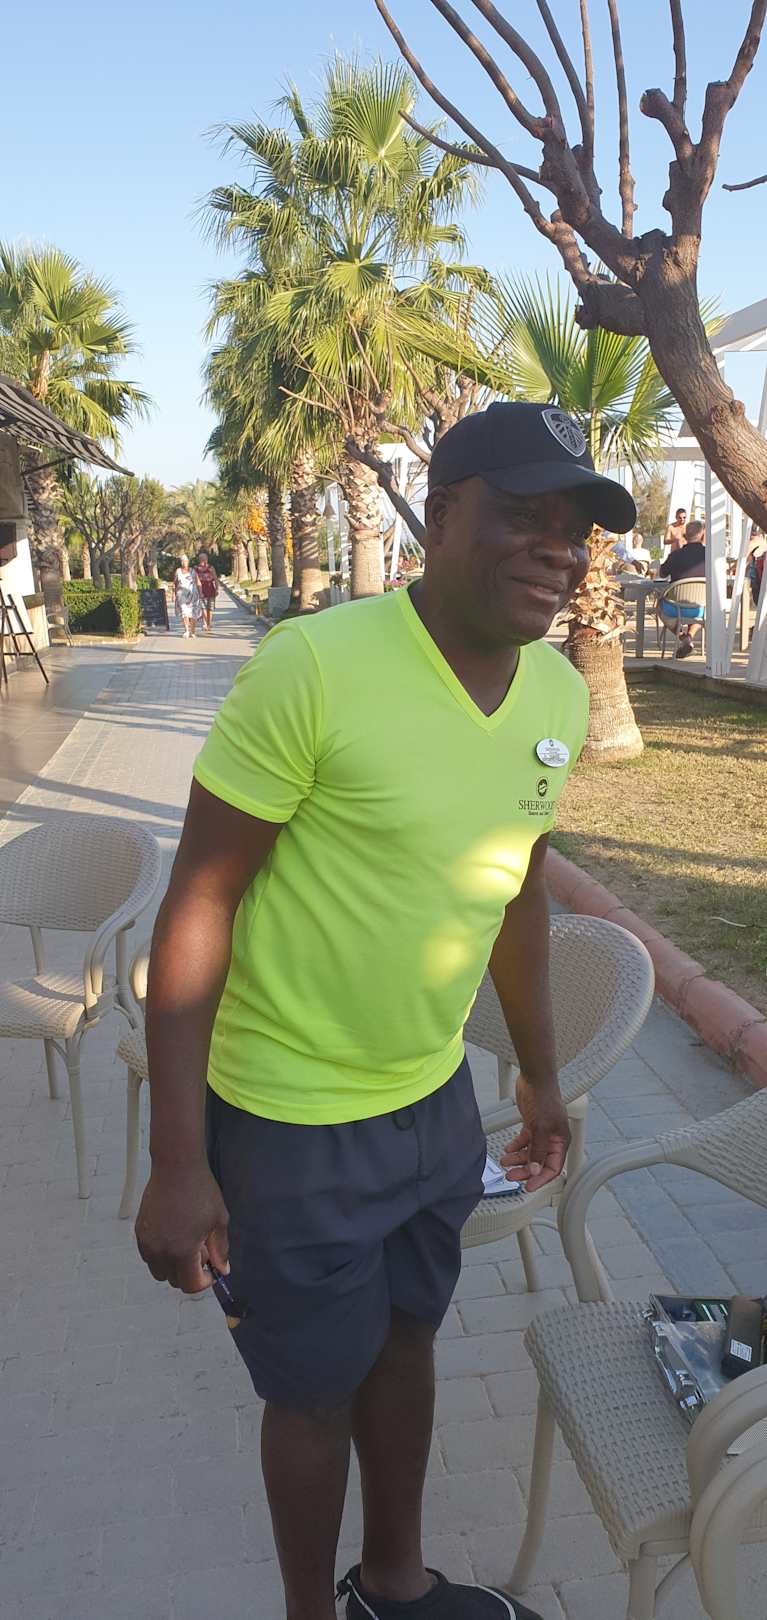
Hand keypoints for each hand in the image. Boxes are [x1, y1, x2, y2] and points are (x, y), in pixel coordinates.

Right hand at [135, 1161, 229, 1292]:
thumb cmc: (200, 1191)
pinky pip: (148, 1256)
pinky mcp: (140, 1232)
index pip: (190, 1285)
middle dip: (189, 1272)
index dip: (204, 1282)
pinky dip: (160, 1254)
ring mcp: (148, 1242)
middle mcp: (162, 1251)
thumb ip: (220, 1249)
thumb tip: (222, 1270)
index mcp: (183, 1251)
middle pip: (174, 1280)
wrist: (176, 1168)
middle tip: (200, 1251)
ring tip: (185, 1243)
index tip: (210, 1271)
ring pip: (159, 1270)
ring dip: (172, 1265)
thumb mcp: (218, 1221)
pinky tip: (172, 1235)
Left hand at [500, 1075, 570, 1192]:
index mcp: (561, 1141)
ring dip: (517, 1159)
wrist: (535, 1078)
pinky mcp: (532, 1125)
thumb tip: (536, 1170)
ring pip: (530, 1153)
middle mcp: (553, 1139)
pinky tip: (508, 1149)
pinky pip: (524, 1142)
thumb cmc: (544, 1098)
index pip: (553, 1168)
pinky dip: (516, 1147)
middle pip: (539, 1163)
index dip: (540, 1179)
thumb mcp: (540, 1127)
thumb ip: (538, 1150)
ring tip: (505, 1161)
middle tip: (511, 1176)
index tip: (528, 1187)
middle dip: (525, 1170)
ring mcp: (542, 1132)